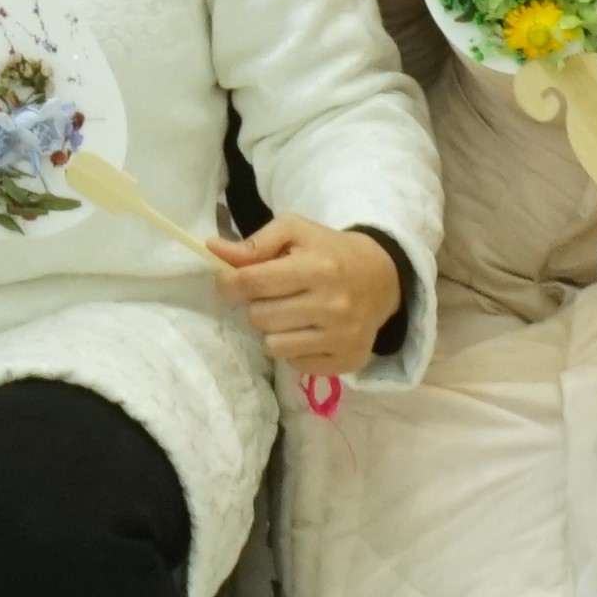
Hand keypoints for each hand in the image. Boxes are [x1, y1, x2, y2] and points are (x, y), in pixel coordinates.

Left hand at [212, 213, 402, 379]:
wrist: (382, 278)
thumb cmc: (330, 251)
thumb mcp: (295, 231)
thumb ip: (254, 243)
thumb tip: (213, 249)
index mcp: (318, 267)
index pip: (253, 282)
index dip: (229, 282)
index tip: (227, 280)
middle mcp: (332, 305)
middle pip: (259, 317)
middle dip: (256, 304)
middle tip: (271, 294)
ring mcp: (341, 337)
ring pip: (273, 346)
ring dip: (272, 329)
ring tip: (288, 313)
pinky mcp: (347, 360)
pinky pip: (296, 364)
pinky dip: (294, 348)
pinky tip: (307, 330)